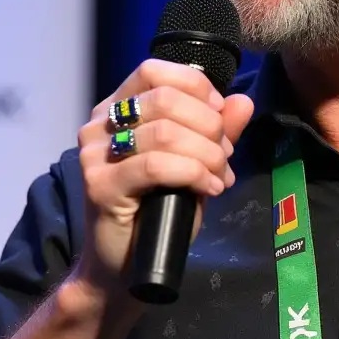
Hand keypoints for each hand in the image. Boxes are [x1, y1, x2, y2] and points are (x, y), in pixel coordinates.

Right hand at [76, 60, 253, 296]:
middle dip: (209, 126)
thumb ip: (215, 133)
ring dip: (207, 154)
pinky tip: (208, 189)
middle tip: (224, 156)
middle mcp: (99, 125)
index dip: (196, 88)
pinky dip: (193, 174)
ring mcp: (95, 155)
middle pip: (165, 99)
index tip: (219, 116)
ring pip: (164, 132)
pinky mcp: (100, 186)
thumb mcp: (194, 165)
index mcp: (117, 108)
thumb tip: (242, 101)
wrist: (125, 267)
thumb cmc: (158, 213)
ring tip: (219, 177)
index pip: (154, 71)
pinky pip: (157, 166)